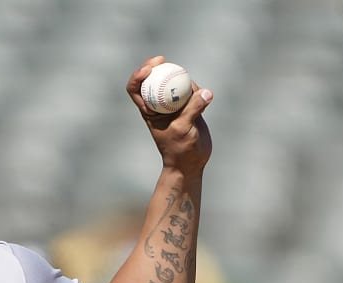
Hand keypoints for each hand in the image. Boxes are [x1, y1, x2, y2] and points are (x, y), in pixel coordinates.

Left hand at [127, 57, 212, 176]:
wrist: (190, 163)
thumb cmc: (181, 149)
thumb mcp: (184, 129)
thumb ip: (194, 109)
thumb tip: (206, 92)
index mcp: (149, 111)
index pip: (136, 89)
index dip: (138, 75)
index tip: (150, 69)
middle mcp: (159, 105)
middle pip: (153, 79)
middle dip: (156, 67)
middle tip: (163, 60)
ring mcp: (173, 104)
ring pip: (174, 82)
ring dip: (180, 78)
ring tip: (192, 87)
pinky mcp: (188, 106)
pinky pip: (190, 90)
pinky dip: (196, 88)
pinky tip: (204, 95)